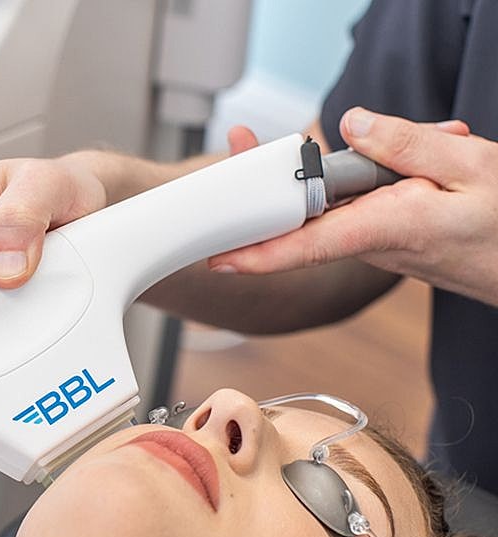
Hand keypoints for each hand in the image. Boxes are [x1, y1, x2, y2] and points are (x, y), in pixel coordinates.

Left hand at [208, 109, 497, 306]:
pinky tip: (406, 152)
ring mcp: (372, 238)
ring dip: (332, 170)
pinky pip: (352, 203)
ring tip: (372, 141)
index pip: (307, 245)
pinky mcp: (380, 231)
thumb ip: (406, 144)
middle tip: (242, 143)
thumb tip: (349, 126)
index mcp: (387, 228)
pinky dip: (362, 174)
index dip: (258, 254)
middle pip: (303, 215)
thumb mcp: (470, 166)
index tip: (218, 257)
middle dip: (271, 182)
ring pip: (330, 204)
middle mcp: (370, 240)